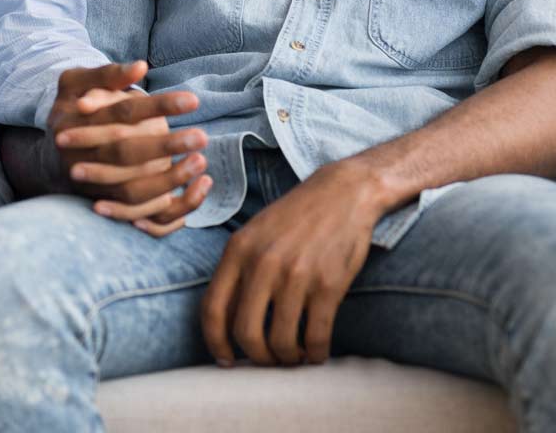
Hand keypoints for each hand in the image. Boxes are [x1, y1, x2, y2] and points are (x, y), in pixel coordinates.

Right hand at [49, 61, 212, 235]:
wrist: (53, 149)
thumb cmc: (72, 105)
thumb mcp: (76, 82)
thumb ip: (108, 74)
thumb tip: (140, 67)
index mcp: (74, 120)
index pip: (122, 112)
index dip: (158, 106)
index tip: (193, 101)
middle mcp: (79, 155)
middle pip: (125, 152)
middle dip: (165, 146)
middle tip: (201, 136)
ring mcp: (89, 183)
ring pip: (130, 189)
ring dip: (168, 179)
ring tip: (200, 163)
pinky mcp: (102, 203)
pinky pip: (135, 213)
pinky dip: (163, 208)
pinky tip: (192, 190)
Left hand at [201, 160, 384, 366]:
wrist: (343, 194)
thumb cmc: (295, 217)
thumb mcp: (254, 234)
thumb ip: (237, 270)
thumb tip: (225, 319)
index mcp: (237, 251)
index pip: (212, 309)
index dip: (215, 342)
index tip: (225, 360)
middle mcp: (262, 264)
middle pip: (245, 333)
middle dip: (256, 357)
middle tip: (267, 360)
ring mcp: (296, 276)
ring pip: (282, 341)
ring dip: (288, 358)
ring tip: (294, 356)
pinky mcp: (328, 285)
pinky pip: (317, 336)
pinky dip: (316, 353)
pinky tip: (316, 352)